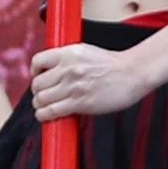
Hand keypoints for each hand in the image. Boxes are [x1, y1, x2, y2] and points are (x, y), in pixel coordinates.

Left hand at [32, 38, 159, 120]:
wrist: (132, 73)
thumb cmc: (113, 65)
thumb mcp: (86, 52)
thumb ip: (68, 60)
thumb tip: (52, 71)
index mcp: (69, 53)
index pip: (37, 61)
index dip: (35, 72)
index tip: (38, 78)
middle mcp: (68, 68)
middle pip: (37, 83)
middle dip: (37, 92)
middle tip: (43, 96)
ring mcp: (72, 86)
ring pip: (41, 98)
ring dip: (39, 105)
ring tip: (44, 107)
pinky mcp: (79, 102)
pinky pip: (51, 111)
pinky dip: (44, 115)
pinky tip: (46, 116)